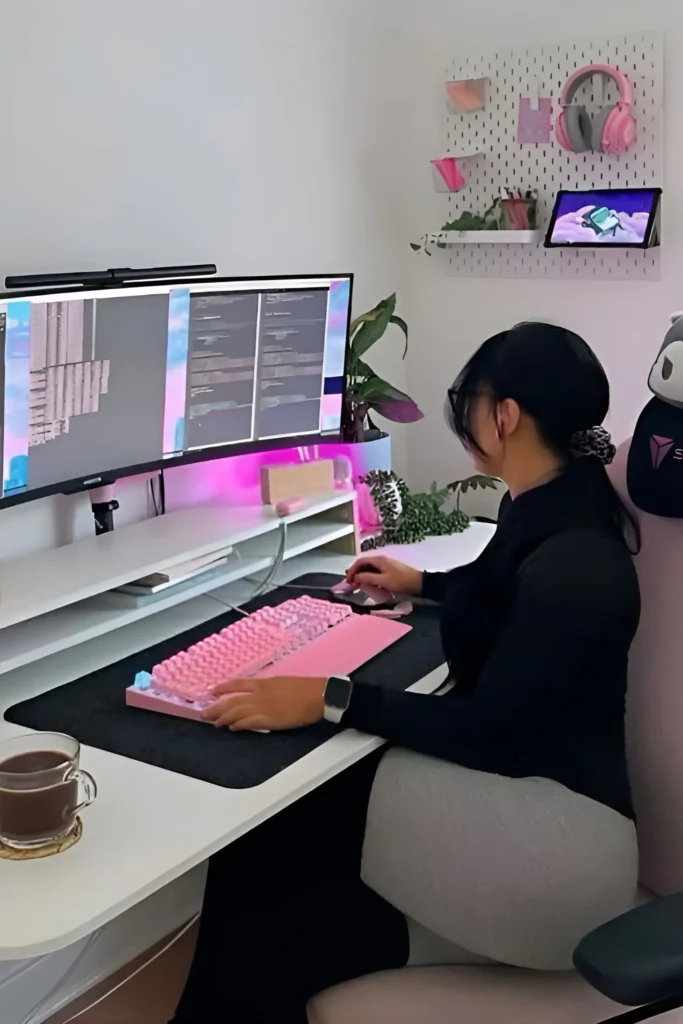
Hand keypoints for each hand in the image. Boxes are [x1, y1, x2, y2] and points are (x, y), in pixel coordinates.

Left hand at [202, 676, 326, 730]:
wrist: (319, 695)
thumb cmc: (304, 688)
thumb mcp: (282, 682)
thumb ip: (267, 688)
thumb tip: (258, 692)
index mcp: (264, 683)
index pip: (237, 684)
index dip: (222, 688)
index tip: (211, 691)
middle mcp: (260, 694)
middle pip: (232, 700)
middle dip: (216, 707)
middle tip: (204, 713)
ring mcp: (264, 707)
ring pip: (237, 712)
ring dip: (224, 717)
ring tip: (215, 722)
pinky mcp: (270, 720)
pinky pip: (250, 723)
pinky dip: (239, 725)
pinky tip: (232, 728)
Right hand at [345, 555, 421, 595]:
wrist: (419, 583)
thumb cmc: (400, 581)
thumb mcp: (382, 581)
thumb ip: (367, 578)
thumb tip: (355, 577)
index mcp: (378, 560)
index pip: (360, 562)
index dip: (352, 570)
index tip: (348, 581)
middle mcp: (381, 560)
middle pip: (364, 564)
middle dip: (356, 573)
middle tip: (351, 584)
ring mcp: (385, 565)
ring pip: (369, 569)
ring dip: (362, 576)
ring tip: (358, 585)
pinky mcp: (389, 571)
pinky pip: (375, 573)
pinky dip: (369, 578)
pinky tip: (369, 585)